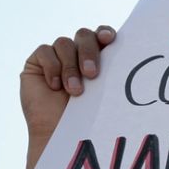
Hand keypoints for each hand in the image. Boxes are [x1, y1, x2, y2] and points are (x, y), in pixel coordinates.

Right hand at [20, 25, 115, 168]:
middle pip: (84, 35)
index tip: (109, 39)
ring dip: (70, 67)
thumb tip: (131, 52)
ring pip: (64, 43)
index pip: (102, 34)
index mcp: (98, 56)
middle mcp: (77, 53)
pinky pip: (44, 51)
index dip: (105, 32)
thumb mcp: (104, 92)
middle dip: (89, 52)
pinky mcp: (37, 62)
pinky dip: (52, 67)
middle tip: (93, 74)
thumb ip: (112, 69)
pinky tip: (55, 87)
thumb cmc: (88, 118)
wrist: (61, 137)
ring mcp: (56, 56)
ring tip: (75, 91)